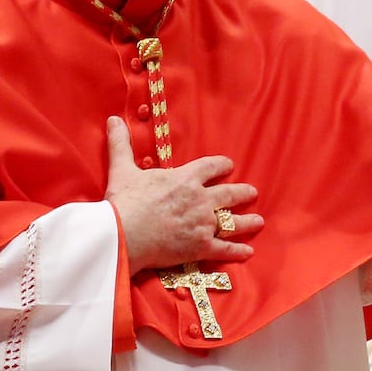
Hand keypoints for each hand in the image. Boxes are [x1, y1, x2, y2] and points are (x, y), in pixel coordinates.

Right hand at [103, 116, 262, 272]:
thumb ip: (121, 144)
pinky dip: (237, 250)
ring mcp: (203, 224)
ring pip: (232, 221)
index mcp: (185, 179)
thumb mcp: (122, 169)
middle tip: (252, 193)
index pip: (211, 167)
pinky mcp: (200, 247)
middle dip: (242, 193)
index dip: (221, 166)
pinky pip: (225, 248)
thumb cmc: (123, 202)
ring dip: (247, 221)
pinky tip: (248, 251)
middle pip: (228, 194)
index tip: (229, 166)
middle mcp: (200, 199)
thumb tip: (113, 119)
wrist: (122, 235)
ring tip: (258, 221)